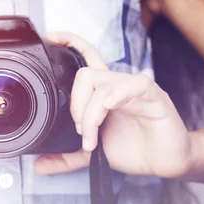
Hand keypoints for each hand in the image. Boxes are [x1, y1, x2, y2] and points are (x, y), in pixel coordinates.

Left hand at [35, 32, 191, 177]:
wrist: (164, 162)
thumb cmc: (134, 149)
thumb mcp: (92, 155)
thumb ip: (67, 157)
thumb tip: (39, 166)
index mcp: (103, 92)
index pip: (87, 57)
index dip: (71, 42)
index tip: (51, 37)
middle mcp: (118, 85)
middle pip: (86, 73)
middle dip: (75, 104)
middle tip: (79, 131)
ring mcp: (136, 89)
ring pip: (104, 83)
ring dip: (91, 113)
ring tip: (92, 138)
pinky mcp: (155, 97)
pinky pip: (136, 84)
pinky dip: (118, 94)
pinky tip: (109, 107)